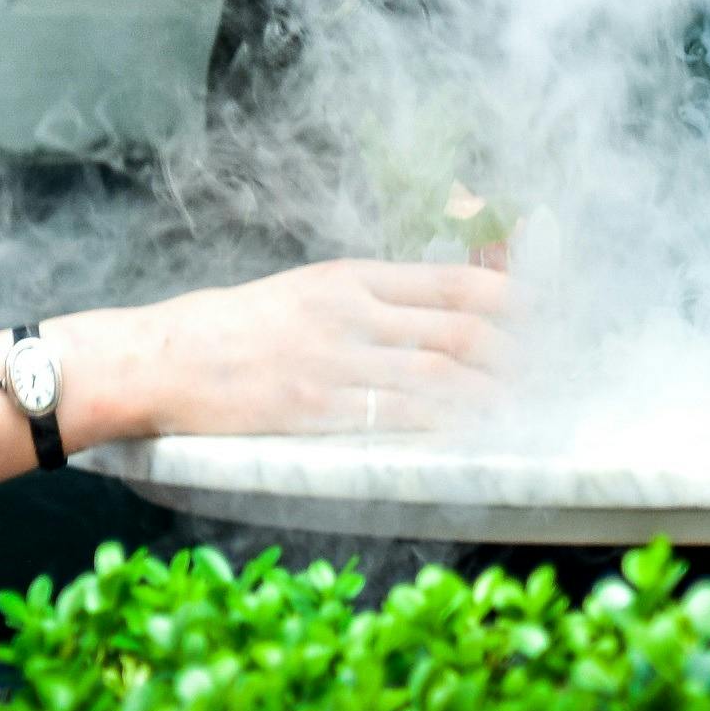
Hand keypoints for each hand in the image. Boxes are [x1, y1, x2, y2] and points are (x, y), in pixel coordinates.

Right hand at [87, 261, 513, 443]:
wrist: (162, 359)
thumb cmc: (232, 331)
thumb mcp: (305, 293)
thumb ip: (367, 303)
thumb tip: (432, 321)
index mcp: (350, 278)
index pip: (452, 282)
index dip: (510, 300)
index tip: (543, 317)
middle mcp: (351, 313)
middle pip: (460, 329)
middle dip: (515, 353)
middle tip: (547, 373)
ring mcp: (335, 362)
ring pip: (440, 374)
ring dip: (493, 392)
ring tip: (525, 406)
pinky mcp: (316, 410)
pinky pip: (399, 417)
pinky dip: (446, 424)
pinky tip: (474, 432)